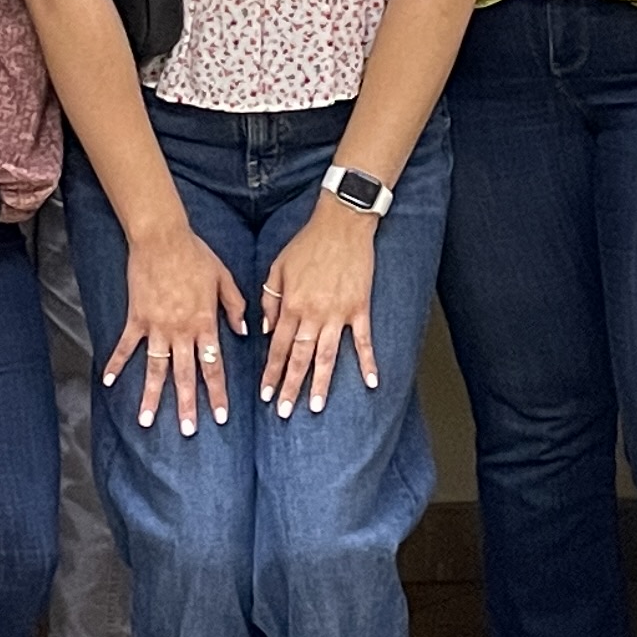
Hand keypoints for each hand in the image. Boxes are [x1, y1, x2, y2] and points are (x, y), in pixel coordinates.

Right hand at [104, 213, 245, 435]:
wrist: (162, 238)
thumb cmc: (196, 255)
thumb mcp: (224, 278)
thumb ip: (235, 306)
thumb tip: (244, 332)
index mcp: (205, 322)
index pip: (213, 365)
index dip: (217, 392)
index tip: (220, 416)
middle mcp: (181, 330)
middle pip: (185, 374)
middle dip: (186, 405)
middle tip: (187, 431)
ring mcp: (156, 326)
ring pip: (155, 368)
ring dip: (151, 395)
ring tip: (146, 420)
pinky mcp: (136, 317)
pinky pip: (125, 346)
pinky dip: (116, 364)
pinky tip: (108, 383)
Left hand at [259, 202, 381, 416]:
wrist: (341, 224)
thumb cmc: (307, 244)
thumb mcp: (278, 268)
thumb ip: (270, 300)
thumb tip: (267, 331)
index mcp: (291, 305)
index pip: (278, 347)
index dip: (271, 373)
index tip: (265, 395)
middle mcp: (313, 314)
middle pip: (300, 358)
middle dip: (291, 386)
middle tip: (284, 412)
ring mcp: (338, 313)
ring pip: (328, 355)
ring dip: (321, 383)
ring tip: (317, 406)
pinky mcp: (360, 308)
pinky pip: (364, 340)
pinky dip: (368, 362)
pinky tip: (371, 382)